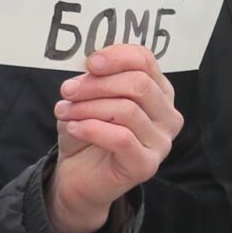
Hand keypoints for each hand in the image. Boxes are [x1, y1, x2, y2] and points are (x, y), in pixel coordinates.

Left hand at [49, 46, 182, 232]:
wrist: (77, 175)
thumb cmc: (87, 131)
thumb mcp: (89, 97)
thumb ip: (97, 77)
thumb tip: (94, 61)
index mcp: (158, 91)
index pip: (146, 61)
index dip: (117, 56)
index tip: (89, 62)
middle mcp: (167, 116)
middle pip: (138, 84)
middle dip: (97, 84)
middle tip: (68, 90)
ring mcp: (161, 142)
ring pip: (127, 110)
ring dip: (88, 107)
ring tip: (64, 111)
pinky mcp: (146, 165)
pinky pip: (122, 138)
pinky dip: (92, 129)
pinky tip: (74, 128)